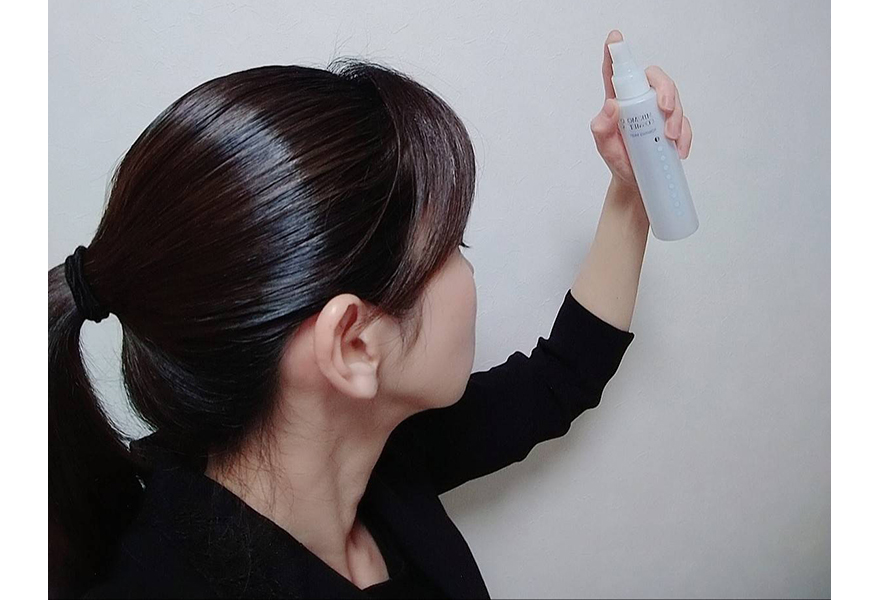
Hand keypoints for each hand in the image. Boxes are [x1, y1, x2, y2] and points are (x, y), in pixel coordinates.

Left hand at [590, 30, 692, 193]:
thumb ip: (601, 127)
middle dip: (665, 89)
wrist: (635, 184)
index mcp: (620, 102)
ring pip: (674, 99)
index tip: (614, 38)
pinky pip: (685, 123)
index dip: (615, 53)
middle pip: (656, 79)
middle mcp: (640, 103)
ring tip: (670, 138)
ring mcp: (658, 115)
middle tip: (664, 109)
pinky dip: (684, 136)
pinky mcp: (673, 128)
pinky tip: (678, 149)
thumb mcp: (603, 145)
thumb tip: (611, 106)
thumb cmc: (618, 159)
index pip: (616, 73)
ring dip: (676, 116)